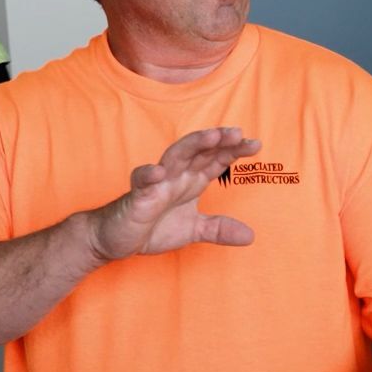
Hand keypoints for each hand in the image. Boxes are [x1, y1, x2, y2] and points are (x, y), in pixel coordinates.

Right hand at [84, 128, 260, 261]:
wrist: (116, 238)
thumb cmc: (152, 226)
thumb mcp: (193, 230)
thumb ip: (219, 229)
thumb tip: (251, 236)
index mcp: (190, 180)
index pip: (215, 160)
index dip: (234, 151)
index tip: (256, 144)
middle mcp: (175, 176)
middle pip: (199, 151)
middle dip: (218, 141)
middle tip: (238, 133)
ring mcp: (156, 184)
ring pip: (175, 157)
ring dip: (193, 145)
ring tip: (212, 137)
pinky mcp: (137, 196)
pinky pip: (142, 182)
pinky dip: (149, 175)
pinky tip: (159, 173)